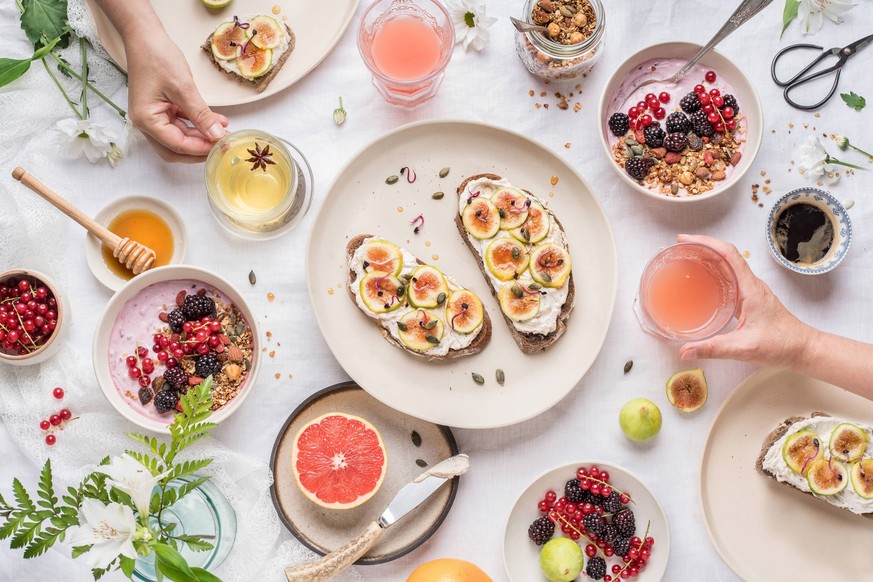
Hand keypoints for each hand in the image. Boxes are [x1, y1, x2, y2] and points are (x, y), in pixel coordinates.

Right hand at [124, 28, 227, 162]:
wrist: (145, 36)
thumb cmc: (157, 58)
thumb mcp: (183, 88)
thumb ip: (201, 115)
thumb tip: (217, 135)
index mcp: (146, 120)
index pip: (177, 145)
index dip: (201, 148)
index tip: (221, 146)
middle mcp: (146, 123)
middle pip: (175, 149)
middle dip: (199, 149)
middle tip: (222, 146)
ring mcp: (153, 116)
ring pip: (180, 137)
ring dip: (201, 136)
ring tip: (223, 131)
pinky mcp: (161, 109)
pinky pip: (181, 124)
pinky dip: (197, 124)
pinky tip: (216, 121)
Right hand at [677, 234, 812, 367]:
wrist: (803, 349)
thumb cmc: (782, 345)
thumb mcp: (744, 348)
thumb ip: (713, 349)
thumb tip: (685, 351)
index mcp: (750, 288)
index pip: (728, 254)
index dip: (706, 242)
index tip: (686, 240)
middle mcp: (751, 285)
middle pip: (725, 255)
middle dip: (701, 248)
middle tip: (679, 250)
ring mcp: (751, 291)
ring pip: (728, 266)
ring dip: (707, 259)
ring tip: (686, 262)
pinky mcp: (750, 299)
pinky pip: (729, 279)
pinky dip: (713, 274)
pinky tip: (702, 284)